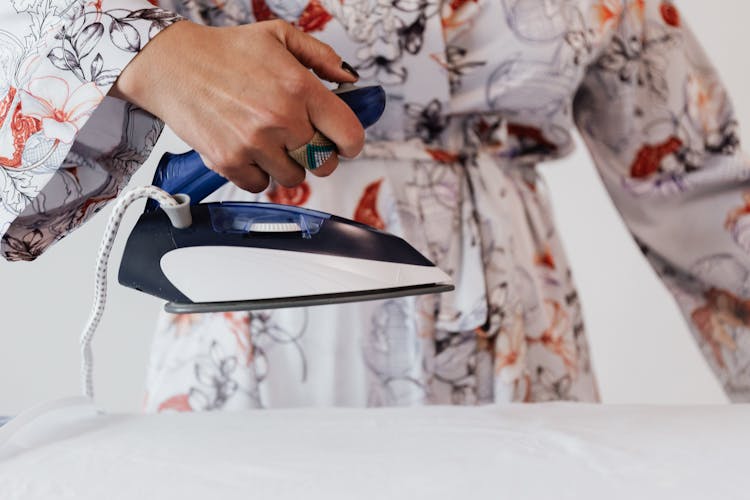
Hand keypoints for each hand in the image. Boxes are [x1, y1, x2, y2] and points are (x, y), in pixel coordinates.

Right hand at [110, 20, 364, 191]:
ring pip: (294, 178)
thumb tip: (351, 80)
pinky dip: (258, 173)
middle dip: (319, 154)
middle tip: (303, 140)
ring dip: (288, 165)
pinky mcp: (229, 162)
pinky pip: (261, 185)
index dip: (351, 142)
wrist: (172, 64)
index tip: (344, 142)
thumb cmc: (225, 51)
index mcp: (299, 87)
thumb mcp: (279, 36)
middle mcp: (280, 118)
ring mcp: (254, 143)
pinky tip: (250, 151)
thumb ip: (322, 56)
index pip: (348, 134)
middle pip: (325, 163)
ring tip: (272, 142)